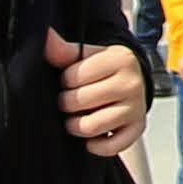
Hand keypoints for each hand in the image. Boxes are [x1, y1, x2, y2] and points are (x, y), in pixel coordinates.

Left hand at [50, 29, 146, 157]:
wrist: (136, 81)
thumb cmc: (105, 70)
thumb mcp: (87, 56)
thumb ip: (64, 50)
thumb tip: (44, 37)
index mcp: (119, 59)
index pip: (72, 77)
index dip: (64, 82)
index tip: (72, 81)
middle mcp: (132, 83)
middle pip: (79, 102)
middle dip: (67, 104)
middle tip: (72, 101)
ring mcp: (136, 108)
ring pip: (90, 126)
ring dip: (76, 126)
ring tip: (78, 117)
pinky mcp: (138, 129)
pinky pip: (109, 146)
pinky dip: (95, 145)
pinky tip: (93, 135)